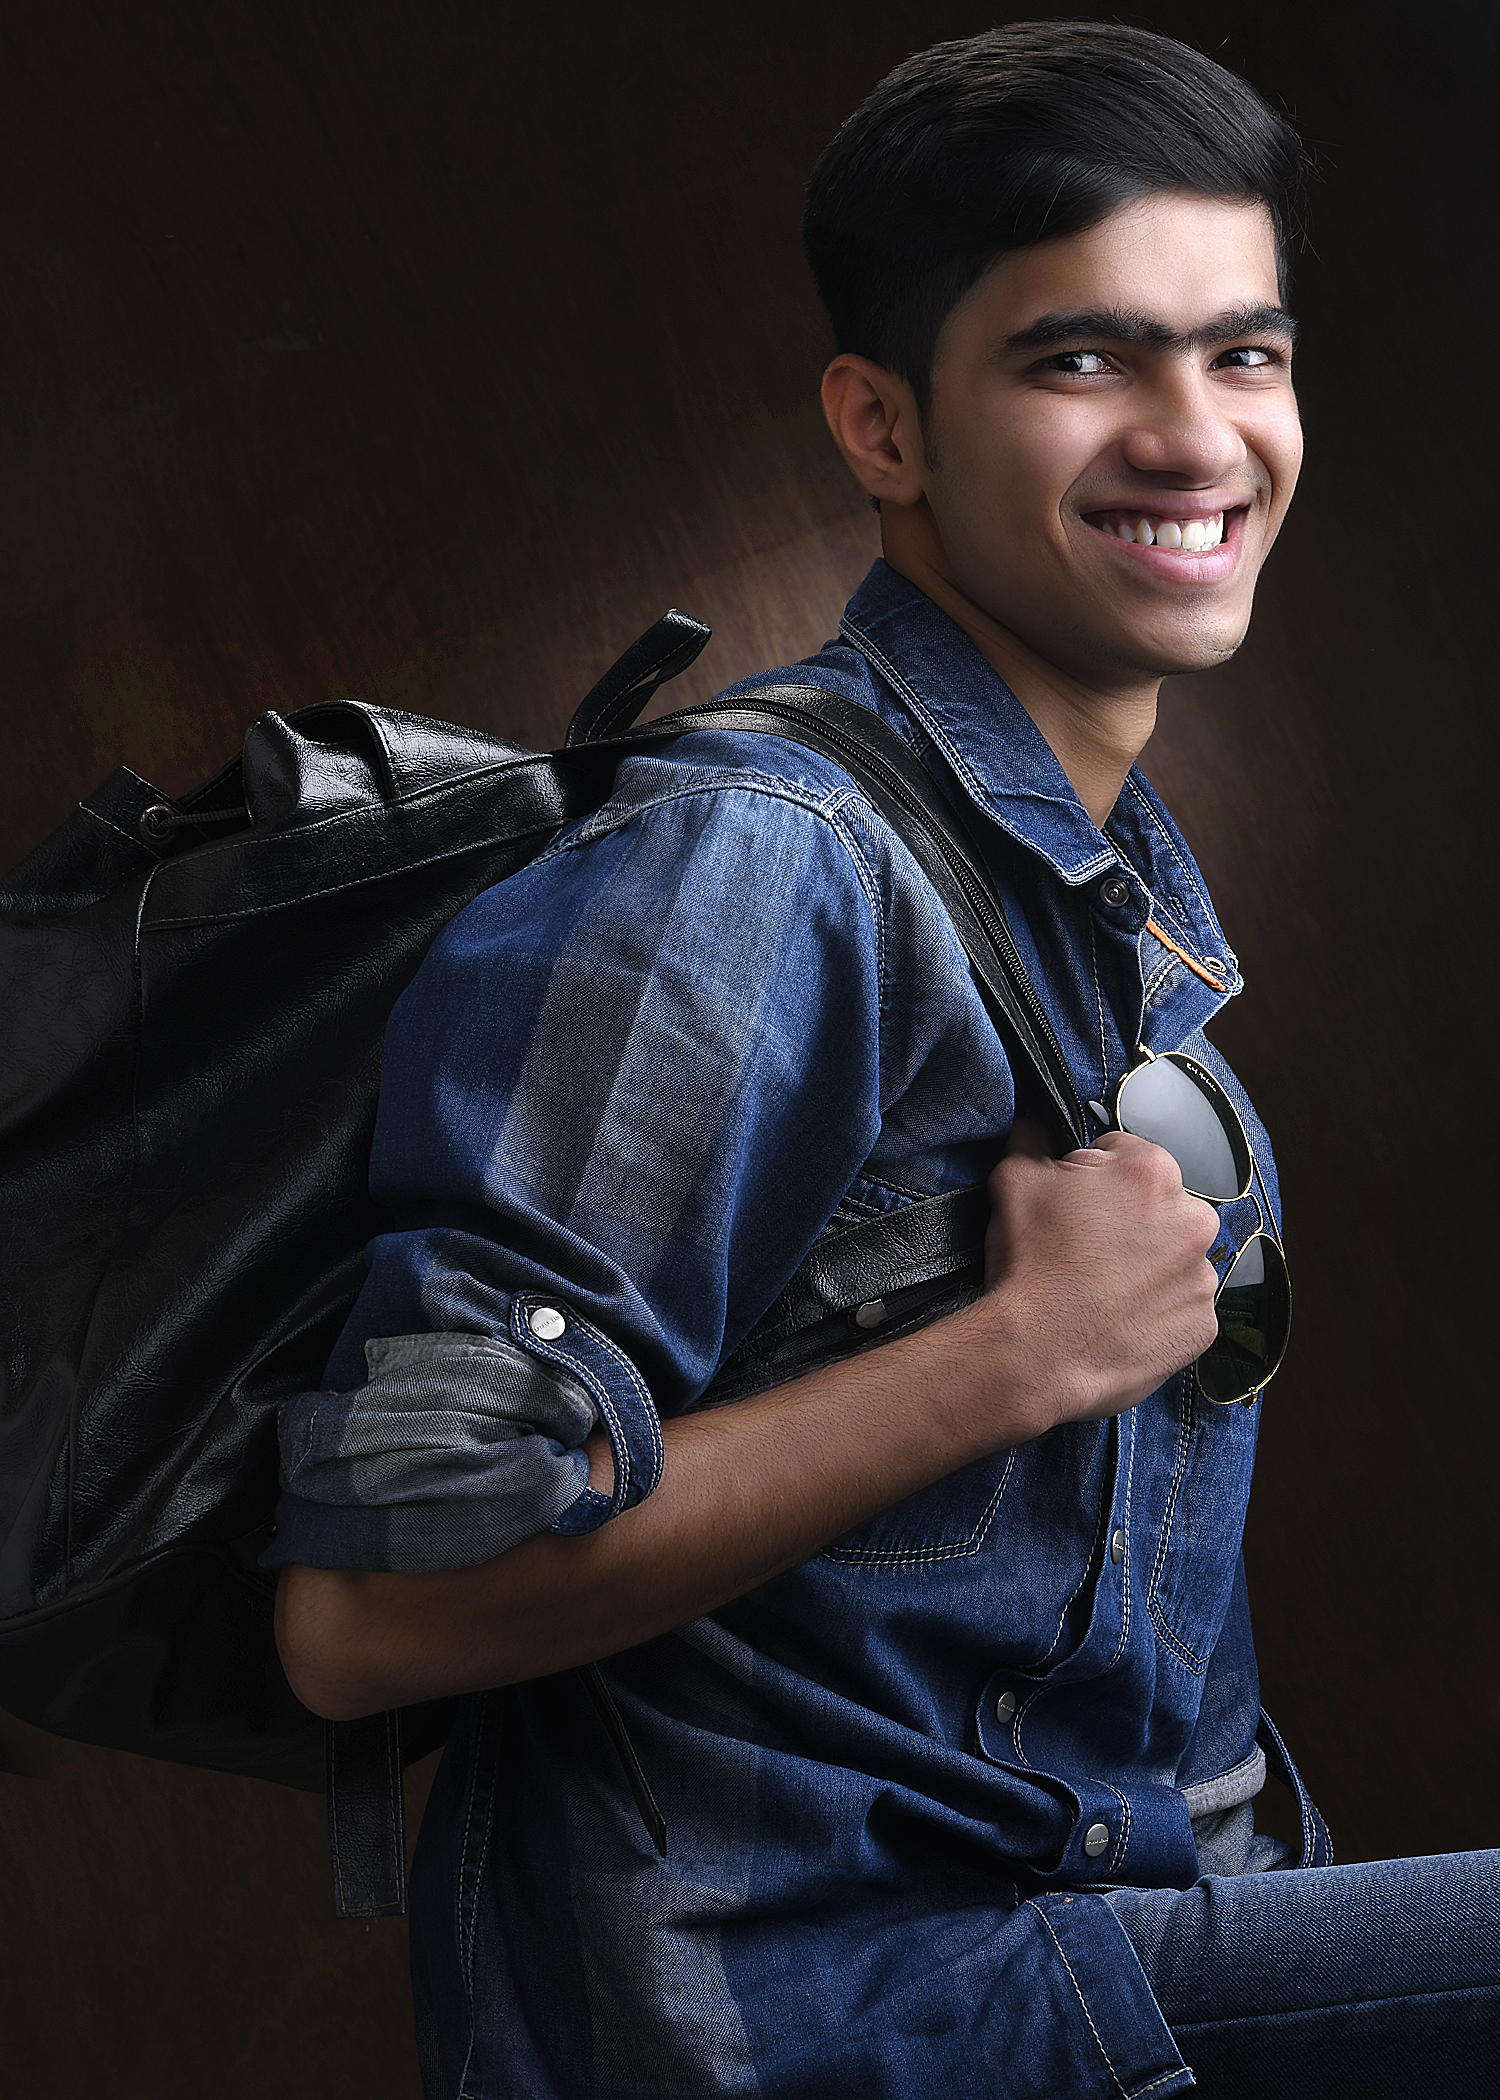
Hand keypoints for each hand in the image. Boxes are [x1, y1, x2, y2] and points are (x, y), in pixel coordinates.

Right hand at [972, 1117, 1220, 1434]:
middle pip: (1158, 1206)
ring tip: (1101, 1289)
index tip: (1072, 1206)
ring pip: (1174, 1258)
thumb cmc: (1030, 1265)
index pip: (1122, 1156)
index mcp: (1152, 1172)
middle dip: (1127, 1221)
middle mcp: (1192, 1219)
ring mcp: (1202, 1276)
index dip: (1090, 1178)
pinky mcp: (1203, 1325)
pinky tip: (1120, 1317)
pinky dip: (1157, 1311)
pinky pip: (1182, 1307)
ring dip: (1146, 1266)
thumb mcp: (1014, 1182)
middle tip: (1085, 1249)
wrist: (1038, 1354)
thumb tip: (1035, 1128)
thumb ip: (1032, 1143)